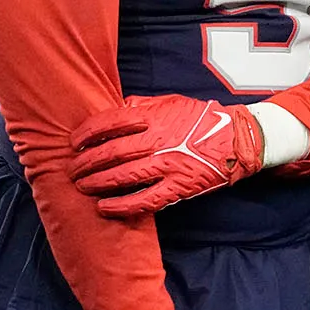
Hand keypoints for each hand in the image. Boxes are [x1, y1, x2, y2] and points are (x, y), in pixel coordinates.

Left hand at [70, 94, 263, 216]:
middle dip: (86, 163)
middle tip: (72, 170)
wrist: (238, 139)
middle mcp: (159, 140)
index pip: (110, 123)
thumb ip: (142, 105)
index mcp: (155, 117)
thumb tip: (114, 109)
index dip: (87, 134)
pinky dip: (122, 205)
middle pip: (111, 152)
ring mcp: (169, 165)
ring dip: (97, 183)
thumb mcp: (171, 102)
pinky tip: (104, 207)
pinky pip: (145, 199)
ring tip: (82, 187)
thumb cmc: (202, 119)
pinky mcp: (179, 186)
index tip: (73, 142)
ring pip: (123, 176)